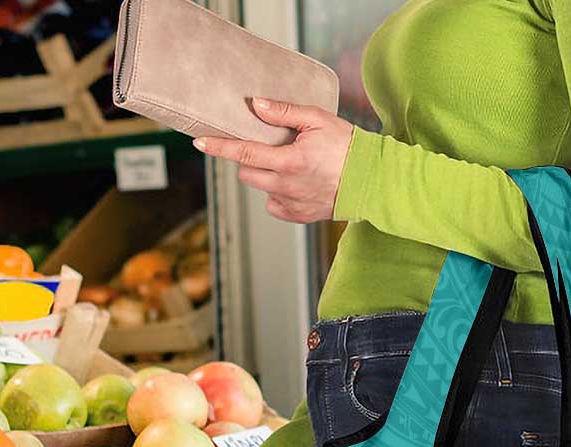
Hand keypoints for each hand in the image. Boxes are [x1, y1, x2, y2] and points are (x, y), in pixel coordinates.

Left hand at [193, 97, 353, 222]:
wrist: (371, 181)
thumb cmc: (347, 146)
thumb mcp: (317, 119)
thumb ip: (283, 112)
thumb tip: (255, 105)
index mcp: (289, 161)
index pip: (244, 153)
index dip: (219, 147)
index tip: (200, 143)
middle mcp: (286, 186)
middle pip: (247, 173)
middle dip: (249, 159)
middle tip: (267, 147)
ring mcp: (291, 204)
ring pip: (261, 188)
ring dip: (265, 175)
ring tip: (288, 164)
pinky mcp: (298, 216)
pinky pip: (274, 204)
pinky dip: (278, 193)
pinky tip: (295, 183)